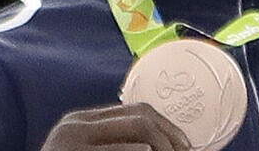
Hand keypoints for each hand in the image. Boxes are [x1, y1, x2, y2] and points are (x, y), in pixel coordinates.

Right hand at [40, 102, 191, 150]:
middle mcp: (75, 125)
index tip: (187, 148)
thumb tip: (161, 143)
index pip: (137, 112)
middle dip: (171, 137)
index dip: (168, 128)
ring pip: (137, 128)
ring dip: (163, 145)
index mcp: (81, 121)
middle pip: (141, 117)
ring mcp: (71, 140)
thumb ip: (114, 144)